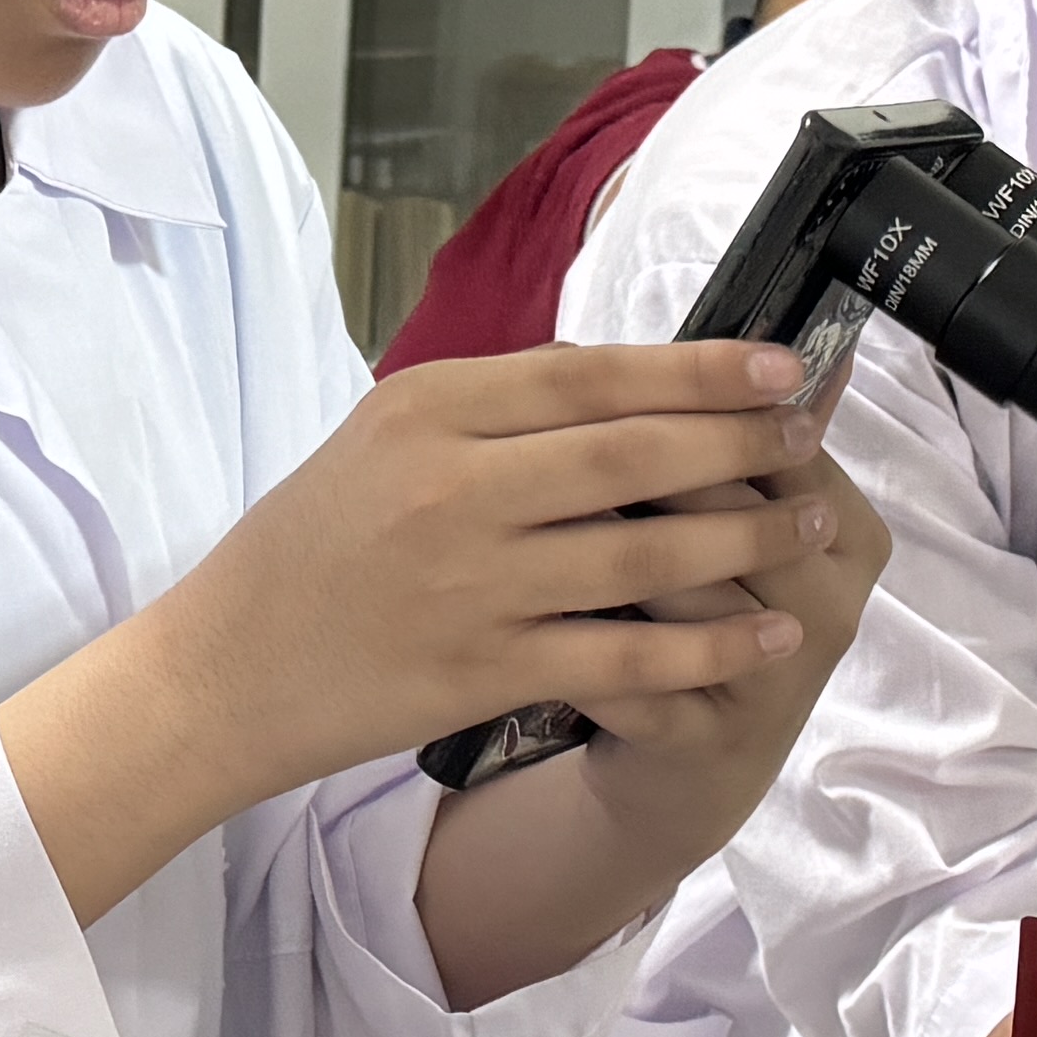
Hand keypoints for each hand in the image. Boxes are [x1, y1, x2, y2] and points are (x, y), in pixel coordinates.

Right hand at [115, 343, 843, 805]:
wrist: (223, 670)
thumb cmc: (309, 547)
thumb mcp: (381, 439)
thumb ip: (492, 409)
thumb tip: (621, 378)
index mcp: (428, 409)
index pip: (590, 374)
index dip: (697, 368)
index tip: (778, 364)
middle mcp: (454, 487)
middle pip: (633, 453)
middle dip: (742, 443)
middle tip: (812, 438)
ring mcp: (473, 583)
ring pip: (645, 551)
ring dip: (746, 536)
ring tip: (811, 522)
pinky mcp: (484, 671)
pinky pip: (625, 656)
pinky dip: (706, 645)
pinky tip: (764, 634)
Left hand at [408, 433, 888, 1004]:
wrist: (681, 752)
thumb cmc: (691, 599)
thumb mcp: (714, 509)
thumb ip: (719, 422)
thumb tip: (729, 315)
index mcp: (845, 526)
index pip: (778, 446)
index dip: (689, 416)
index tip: (602, 396)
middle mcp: (835, 601)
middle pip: (736, 513)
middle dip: (643, 482)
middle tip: (550, 454)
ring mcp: (781, 680)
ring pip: (688, 597)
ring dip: (604, 563)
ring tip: (525, 533)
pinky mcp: (715, 743)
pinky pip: (637, 686)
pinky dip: (575, 658)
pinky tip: (517, 634)